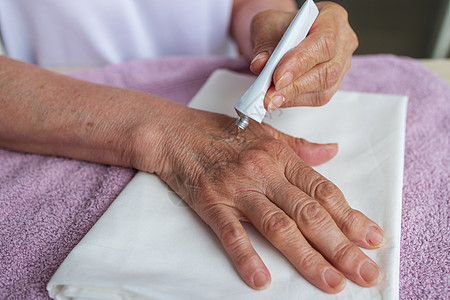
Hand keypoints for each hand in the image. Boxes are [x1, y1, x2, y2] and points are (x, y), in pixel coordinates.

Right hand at [136, 105, 383, 293]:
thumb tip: (332, 151)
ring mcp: (238, 189)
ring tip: (332, 284)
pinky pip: (231, 233)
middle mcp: (264, 173)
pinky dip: (246, 257)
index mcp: (280, 157)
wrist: (177, 133)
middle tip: (366, 273)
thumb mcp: (267, 134)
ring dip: (307, 258)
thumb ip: (301, 148)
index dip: (351, 217)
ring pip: (278, 227)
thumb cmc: (223, 133)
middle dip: (341, 246)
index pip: (323, 191)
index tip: (374, 239)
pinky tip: (261, 280)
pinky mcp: (211, 203)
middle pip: (309, 214)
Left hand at [249, 2, 357, 111]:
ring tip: (270, 99)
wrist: (282, 36)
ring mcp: (341, 63)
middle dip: (294, 86)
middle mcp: (342, 40)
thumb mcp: (266, 25)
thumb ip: (264, 44)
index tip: (278, 77)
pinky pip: (318, 97)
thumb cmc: (280, 27)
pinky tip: (279, 99)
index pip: (323, 42)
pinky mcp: (333, 83)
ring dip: (294, 96)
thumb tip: (260, 64)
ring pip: (324, 86)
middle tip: (270, 95)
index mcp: (332, 17)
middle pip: (327, 69)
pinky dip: (295, 100)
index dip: (301, 62)